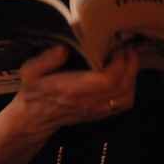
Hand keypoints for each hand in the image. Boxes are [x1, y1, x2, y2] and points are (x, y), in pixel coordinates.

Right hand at [10, 45, 138, 135]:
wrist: (34, 117)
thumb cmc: (34, 91)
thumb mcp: (30, 71)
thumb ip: (46, 59)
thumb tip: (64, 49)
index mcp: (73, 90)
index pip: (107, 80)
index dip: (119, 62)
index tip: (117, 46)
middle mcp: (88, 102)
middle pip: (123, 87)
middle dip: (131, 64)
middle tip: (127, 47)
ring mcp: (95, 110)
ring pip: (127, 97)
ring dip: (132, 76)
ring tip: (128, 58)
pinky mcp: (99, 113)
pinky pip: (124, 104)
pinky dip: (130, 88)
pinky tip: (125, 74)